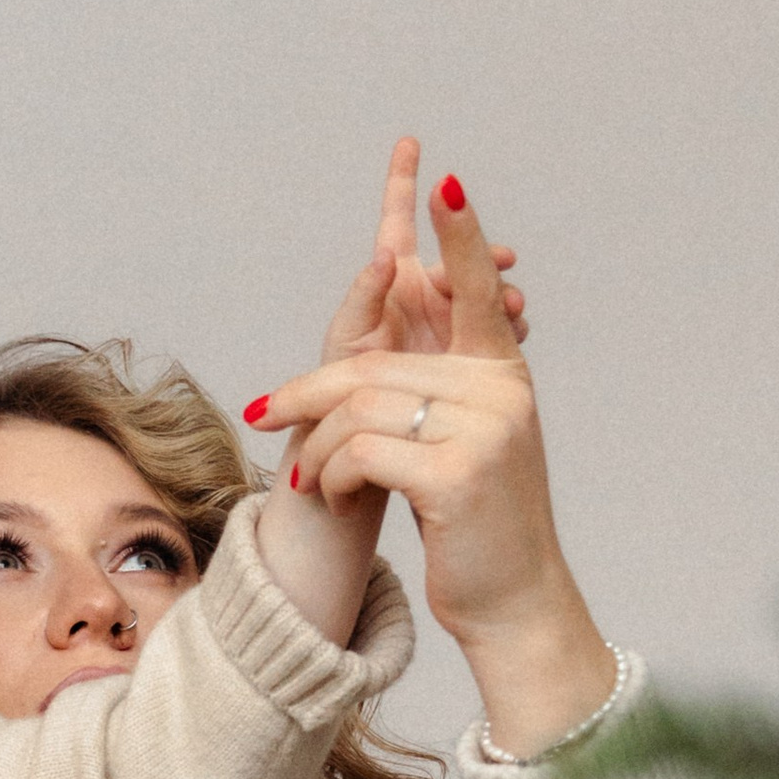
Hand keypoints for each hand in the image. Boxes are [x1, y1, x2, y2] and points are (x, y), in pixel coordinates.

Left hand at [258, 170, 612, 756]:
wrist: (514, 602)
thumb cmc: (476, 528)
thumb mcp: (456, 449)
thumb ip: (425, 398)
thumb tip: (351, 380)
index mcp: (502, 375)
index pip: (475, 289)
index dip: (456, 234)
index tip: (439, 175)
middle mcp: (501, 392)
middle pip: (374, 365)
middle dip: (308, 394)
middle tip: (264, 416)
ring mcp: (485, 430)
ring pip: (359, 408)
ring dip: (319, 448)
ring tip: (313, 480)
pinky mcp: (458, 472)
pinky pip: (361, 451)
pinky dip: (332, 475)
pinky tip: (334, 497)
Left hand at [314, 136, 527, 367]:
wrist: (364, 438)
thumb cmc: (343, 389)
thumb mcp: (349, 340)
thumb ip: (365, 297)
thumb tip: (384, 256)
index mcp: (394, 279)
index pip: (399, 220)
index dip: (402, 181)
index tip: (408, 143)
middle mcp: (425, 292)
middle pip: (460, 257)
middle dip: (485, 254)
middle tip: (504, 260)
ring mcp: (452, 319)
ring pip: (485, 291)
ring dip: (502, 291)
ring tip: (512, 306)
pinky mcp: (470, 351)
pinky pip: (496, 328)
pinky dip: (508, 326)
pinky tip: (515, 330)